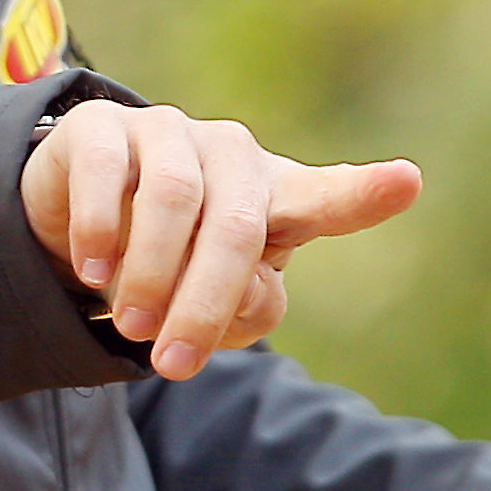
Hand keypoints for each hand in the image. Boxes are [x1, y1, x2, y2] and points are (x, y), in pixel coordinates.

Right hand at [17, 100, 423, 380]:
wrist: (84, 225)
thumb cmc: (177, 268)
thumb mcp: (223, 304)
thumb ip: (249, 307)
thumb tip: (243, 290)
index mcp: (278, 198)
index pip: (328, 198)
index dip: (365, 194)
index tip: (407, 182)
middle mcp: (232, 155)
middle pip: (236, 226)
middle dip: (204, 302)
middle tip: (173, 364)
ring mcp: (169, 132)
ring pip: (172, 199)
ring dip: (149, 275)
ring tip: (131, 327)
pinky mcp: (104, 126)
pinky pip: (107, 173)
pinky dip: (98, 230)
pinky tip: (91, 270)